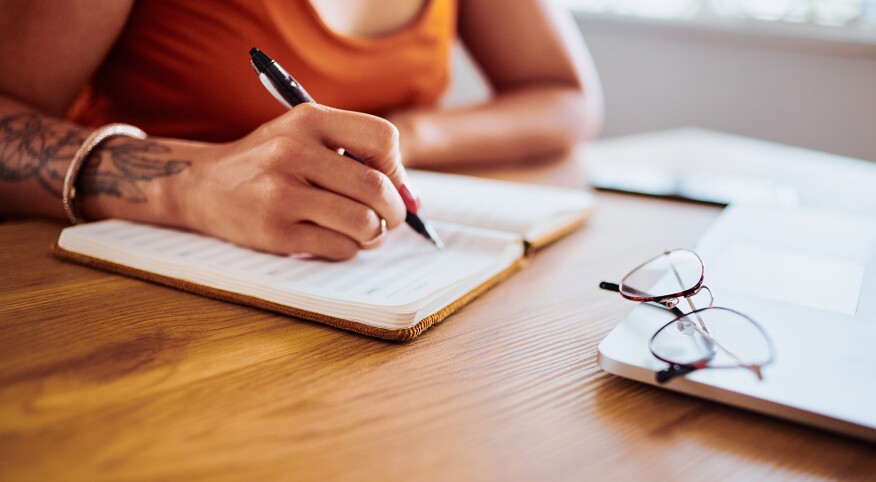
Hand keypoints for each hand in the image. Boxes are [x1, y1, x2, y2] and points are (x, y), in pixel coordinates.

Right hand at [174, 104, 407, 259]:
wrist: (201, 185)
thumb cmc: (268, 162)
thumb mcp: (304, 136)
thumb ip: (356, 156)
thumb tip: (413, 200)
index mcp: (308, 120)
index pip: (383, 139)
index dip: (397, 167)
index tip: (391, 183)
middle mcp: (293, 152)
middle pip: (376, 187)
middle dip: (394, 211)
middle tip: (389, 219)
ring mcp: (281, 193)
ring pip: (362, 222)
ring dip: (374, 234)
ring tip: (363, 231)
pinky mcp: (274, 232)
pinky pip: (339, 247)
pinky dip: (347, 249)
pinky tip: (332, 238)